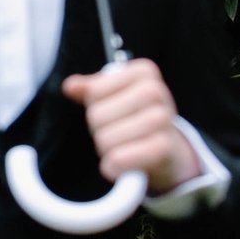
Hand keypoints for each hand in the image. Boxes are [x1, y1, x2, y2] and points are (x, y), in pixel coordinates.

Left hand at [62, 58, 198, 186]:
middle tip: (118, 132)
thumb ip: (91, 88)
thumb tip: (70, 86)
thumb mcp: (115, 96)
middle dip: (100, 130)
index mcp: (143, 71)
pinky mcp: (164, 148)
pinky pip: (119, 158)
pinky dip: (113, 166)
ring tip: (122, 147)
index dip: (95, 106)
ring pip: (105, 139)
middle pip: (96, 116)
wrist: (169, 149)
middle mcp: (155, 91)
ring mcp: (162, 119)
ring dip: (106, 150)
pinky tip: (116, 166)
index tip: (114, 110)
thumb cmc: (136, 117)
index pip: (93, 91)